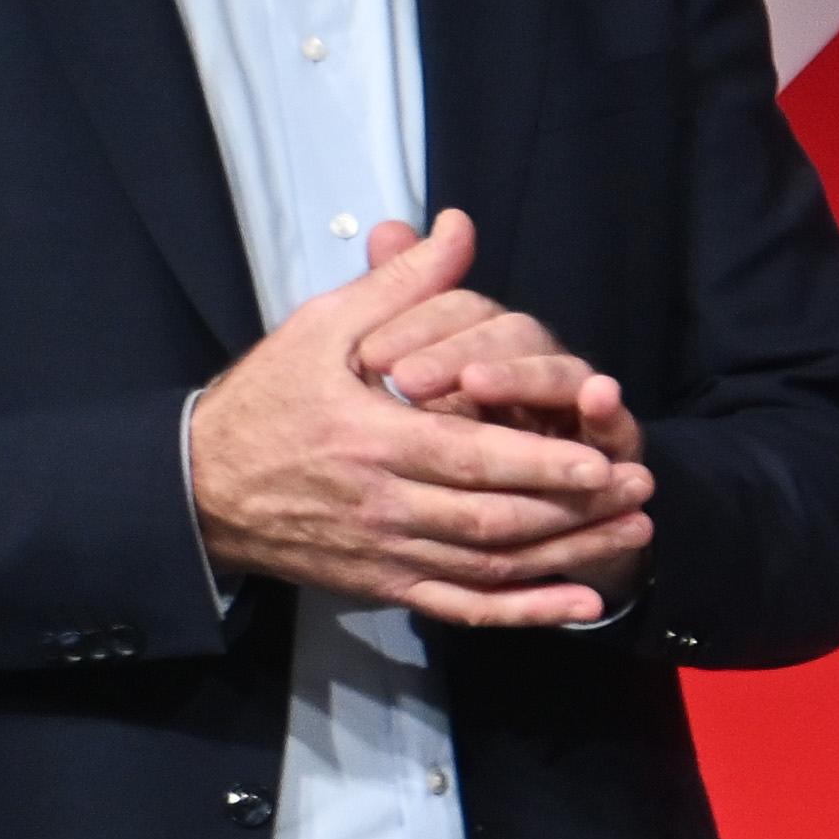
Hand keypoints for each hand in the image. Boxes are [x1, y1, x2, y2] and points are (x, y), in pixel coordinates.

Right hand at [188, 211, 649, 625]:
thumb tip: (459, 226)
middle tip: (640, 487)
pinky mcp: (386, 585)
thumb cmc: (266, 398)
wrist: (198, 487)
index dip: (539, 462)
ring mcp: (387, 553)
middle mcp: (383, 506)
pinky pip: (464, 607)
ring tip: (632, 528)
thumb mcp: (322, 327)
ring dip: (568, 553)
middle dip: (573, 508)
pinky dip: (525, 611)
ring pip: (491, 566)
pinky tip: (579, 604)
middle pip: (494, 519)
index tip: (600, 456)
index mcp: (370, 439)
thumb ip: (400, 284)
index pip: (470, 458)